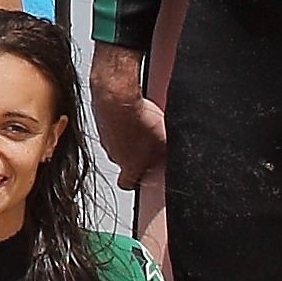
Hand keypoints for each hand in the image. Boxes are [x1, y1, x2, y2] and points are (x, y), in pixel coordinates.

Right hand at [90, 43, 165, 187]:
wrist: (116, 96)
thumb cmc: (138, 120)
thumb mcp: (164, 141)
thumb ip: (168, 154)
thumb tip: (180, 159)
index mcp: (129, 166)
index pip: (128, 184)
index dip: (138, 180)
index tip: (146, 174)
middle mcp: (114, 154)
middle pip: (124, 160)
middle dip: (137, 153)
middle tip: (150, 142)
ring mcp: (105, 137)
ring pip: (118, 141)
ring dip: (129, 135)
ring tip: (143, 122)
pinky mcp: (101, 119)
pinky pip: (113, 124)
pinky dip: (121, 119)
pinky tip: (133, 110)